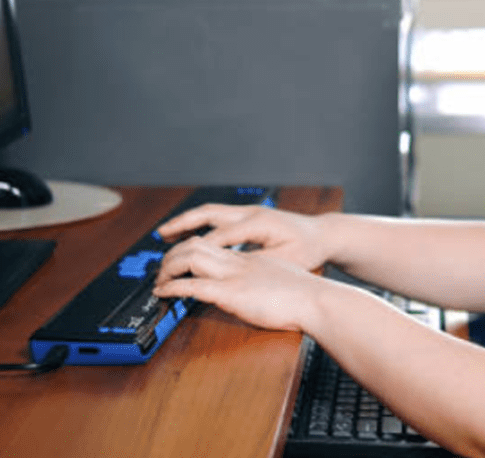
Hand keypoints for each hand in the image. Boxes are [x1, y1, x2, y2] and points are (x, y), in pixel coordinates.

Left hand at [152, 236, 318, 331]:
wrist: (317, 300)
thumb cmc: (307, 296)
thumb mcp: (282, 281)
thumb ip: (266, 282)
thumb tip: (259, 291)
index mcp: (251, 259)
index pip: (213, 245)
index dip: (191, 249)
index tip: (179, 258)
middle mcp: (239, 262)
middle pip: (196, 244)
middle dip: (173, 254)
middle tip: (162, 269)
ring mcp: (234, 275)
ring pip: (190, 257)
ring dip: (168, 268)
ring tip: (159, 280)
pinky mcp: (231, 293)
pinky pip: (193, 285)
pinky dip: (173, 287)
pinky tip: (163, 292)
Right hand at [156, 204, 329, 271]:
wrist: (324, 234)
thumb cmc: (308, 250)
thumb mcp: (285, 261)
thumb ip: (257, 264)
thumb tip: (230, 271)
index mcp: (258, 224)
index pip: (218, 238)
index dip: (195, 253)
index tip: (178, 266)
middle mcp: (250, 213)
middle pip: (208, 214)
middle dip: (182, 224)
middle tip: (160, 235)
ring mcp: (250, 212)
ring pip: (211, 212)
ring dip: (188, 220)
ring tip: (166, 232)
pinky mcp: (250, 216)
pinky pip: (218, 216)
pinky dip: (201, 223)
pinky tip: (191, 234)